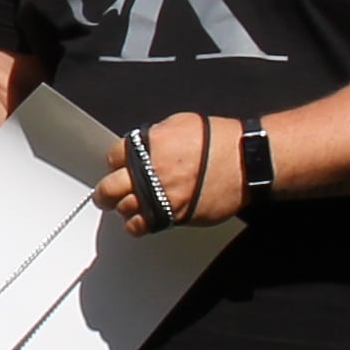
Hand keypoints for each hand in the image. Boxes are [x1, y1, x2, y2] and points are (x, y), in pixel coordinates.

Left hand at [88, 111, 250, 231]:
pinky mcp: (173, 215)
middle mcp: (149, 172)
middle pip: (110, 187)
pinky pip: (143, 226)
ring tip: (127, 207)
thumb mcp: (180, 123)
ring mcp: (159, 196)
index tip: (118, 168)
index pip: (114, 156)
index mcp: (148, 145)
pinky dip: (137, 226)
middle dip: (105, 192)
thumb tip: (146, 144)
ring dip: (124, 208)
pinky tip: (140, 222)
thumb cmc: (219, 139)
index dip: (117, 163)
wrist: (244, 160)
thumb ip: (156, 135)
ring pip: (125, 209)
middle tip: (105, 196)